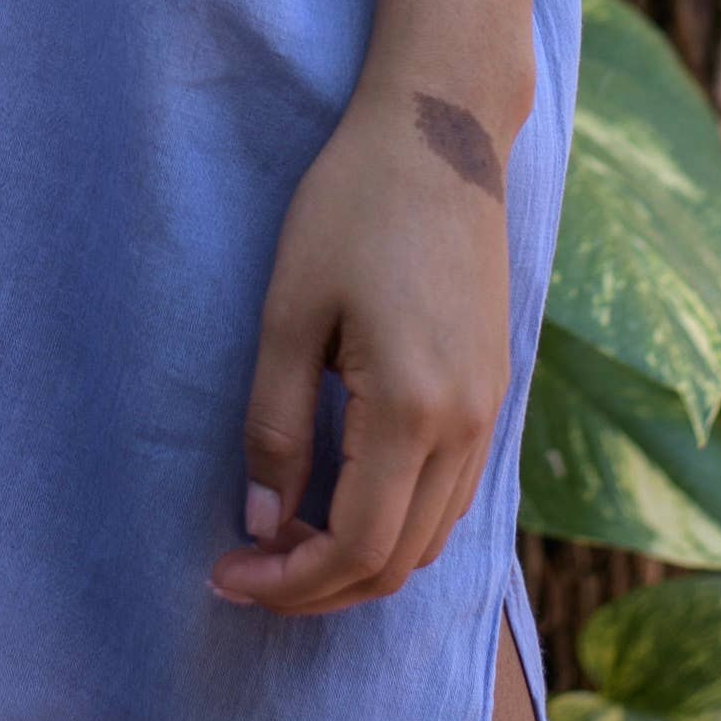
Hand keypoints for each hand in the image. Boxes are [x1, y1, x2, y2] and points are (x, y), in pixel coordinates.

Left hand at [207, 66, 516, 613]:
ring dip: (361, 561)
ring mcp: (490, 408)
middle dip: (319, 587)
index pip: (355, 548)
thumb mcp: (290, 312)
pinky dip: (398, 522)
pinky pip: (452, 494)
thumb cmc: (351, 206)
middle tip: (247, 573)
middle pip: (398, 562)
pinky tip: (342, 498)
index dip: (289, 582)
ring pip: (431, 537)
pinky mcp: (494, 387)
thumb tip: (262, 520)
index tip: (227, 574)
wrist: (439, 133)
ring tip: (286, 543)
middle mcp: (466, 424)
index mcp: (412, 409)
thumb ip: (276, 424)